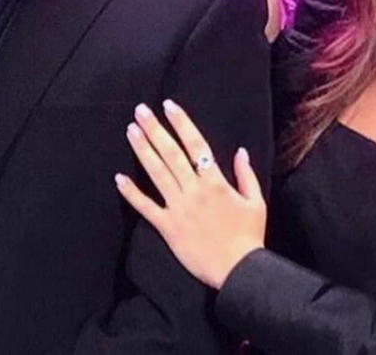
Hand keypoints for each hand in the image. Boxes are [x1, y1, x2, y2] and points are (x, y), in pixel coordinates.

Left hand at [115, 99, 266, 289]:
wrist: (239, 269)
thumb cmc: (250, 236)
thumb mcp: (256, 202)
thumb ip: (246, 175)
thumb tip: (240, 151)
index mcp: (216, 182)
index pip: (196, 145)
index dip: (181, 123)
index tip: (169, 106)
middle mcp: (194, 190)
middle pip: (171, 153)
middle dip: (155, 129)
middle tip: (140, 111)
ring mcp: (179, 208)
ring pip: (157, 173)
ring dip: (142, 150)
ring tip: (131, 131)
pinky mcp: (168, 227)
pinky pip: (146, 207)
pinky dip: (131, 193)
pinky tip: (119, 178)